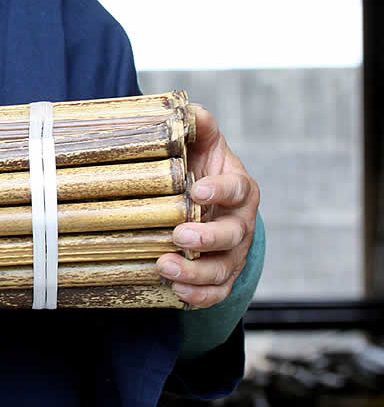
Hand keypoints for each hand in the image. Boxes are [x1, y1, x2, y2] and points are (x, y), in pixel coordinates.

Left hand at [156, 104, 259, 307]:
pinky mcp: (221, 274)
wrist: (207, 200)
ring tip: (166, 267)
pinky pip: (217, 291)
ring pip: (223, 269)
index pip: (236, 189)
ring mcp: (233, 252)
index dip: (220, 190)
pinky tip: (177, 294)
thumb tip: (190, 110)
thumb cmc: (202, 169)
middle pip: (233, 235)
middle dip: (208, 238)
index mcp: (239, 188)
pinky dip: (200, 296)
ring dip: (197, 272)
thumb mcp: (202, 145)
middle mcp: (240, 222)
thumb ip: (198, 127)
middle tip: (180, 236)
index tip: (197, 190)